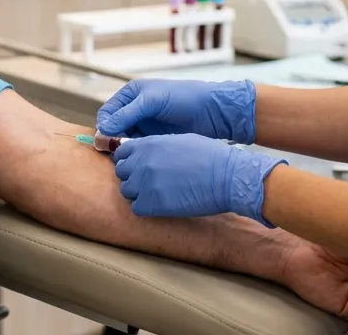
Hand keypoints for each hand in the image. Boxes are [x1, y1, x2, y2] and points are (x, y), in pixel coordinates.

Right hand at [96, 79, 256, 142]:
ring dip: (123, 147)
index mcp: (131, 94)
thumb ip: (128, 113)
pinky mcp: (154, 139)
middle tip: (116, 151)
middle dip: (112, 138)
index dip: (104, 125)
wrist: (212, 112)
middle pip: (113, 127)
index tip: (105, 139)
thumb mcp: (152, 101)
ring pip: (124, 139)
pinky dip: (135, 152)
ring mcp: (145, 125)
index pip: (108, 111)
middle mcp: (135, 109)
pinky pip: (137, 147)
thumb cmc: (183, 98)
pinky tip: (139, 157)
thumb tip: (104, 128)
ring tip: (128, 155)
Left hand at [113, 133, 284, 223]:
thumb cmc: (210, 157)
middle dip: (133, 176)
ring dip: (138, 192)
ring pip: (127, 190)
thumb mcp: (178, 141)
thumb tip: (145, 153)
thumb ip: (156, 146)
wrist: (226, 177)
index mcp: (147, 144)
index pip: (122, 153)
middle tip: (150, 181)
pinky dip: (146, 207)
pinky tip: (161, 204)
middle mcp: (141, 162)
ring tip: (158, 193)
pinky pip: (137, 207)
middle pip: (121, 172)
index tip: (138, 166)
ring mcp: (145, 183)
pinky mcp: (153, 203)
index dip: (129, 160)